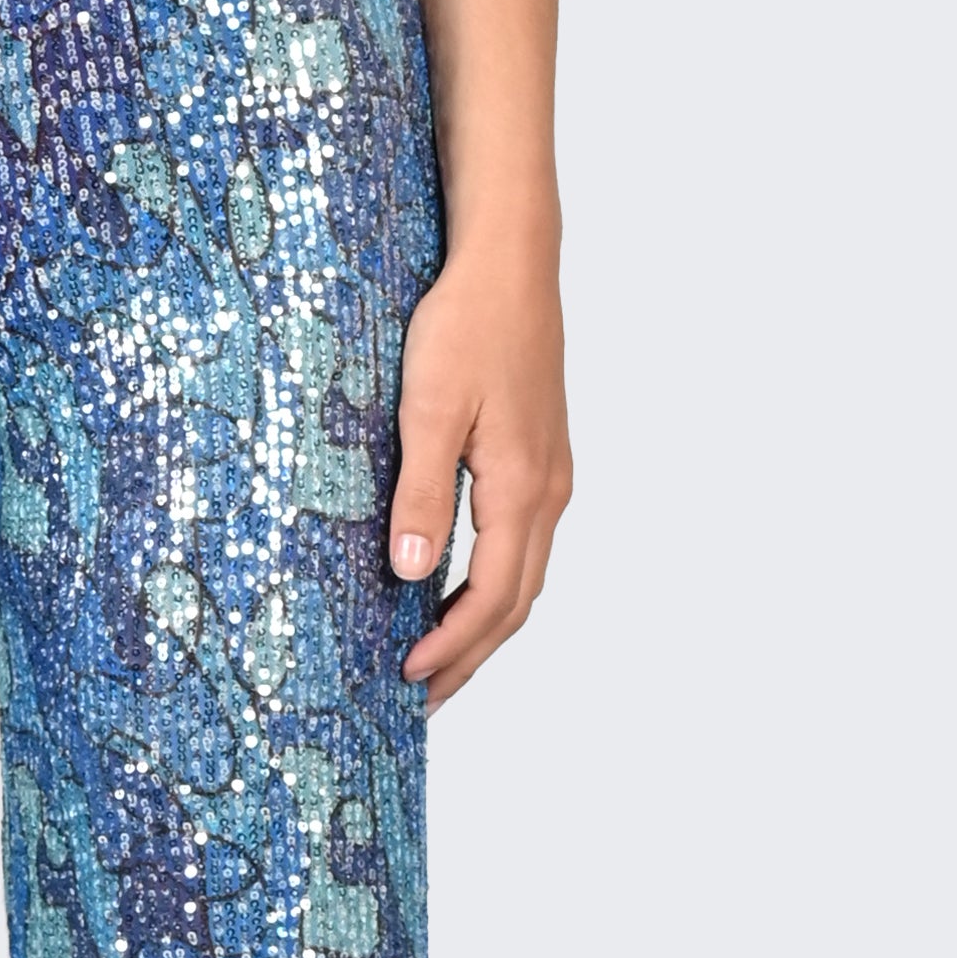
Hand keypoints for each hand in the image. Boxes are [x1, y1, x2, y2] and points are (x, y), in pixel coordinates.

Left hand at [386, 230, 572, 711]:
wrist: (509, 261)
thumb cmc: (465, 325)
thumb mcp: (428, 410)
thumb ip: (422, 494)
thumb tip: (413, 575)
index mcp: (523, 489)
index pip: (494, 596)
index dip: (453, 646)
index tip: (407, 679)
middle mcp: (548, 491)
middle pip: (515, 599)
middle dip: (470, 654)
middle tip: (420, 696)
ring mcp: (549, 473)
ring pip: (521, 572)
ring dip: (481, 621)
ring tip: (436, 656)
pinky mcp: (538, 455)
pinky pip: (519, 540)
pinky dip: (489, 579)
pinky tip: (454, 583)